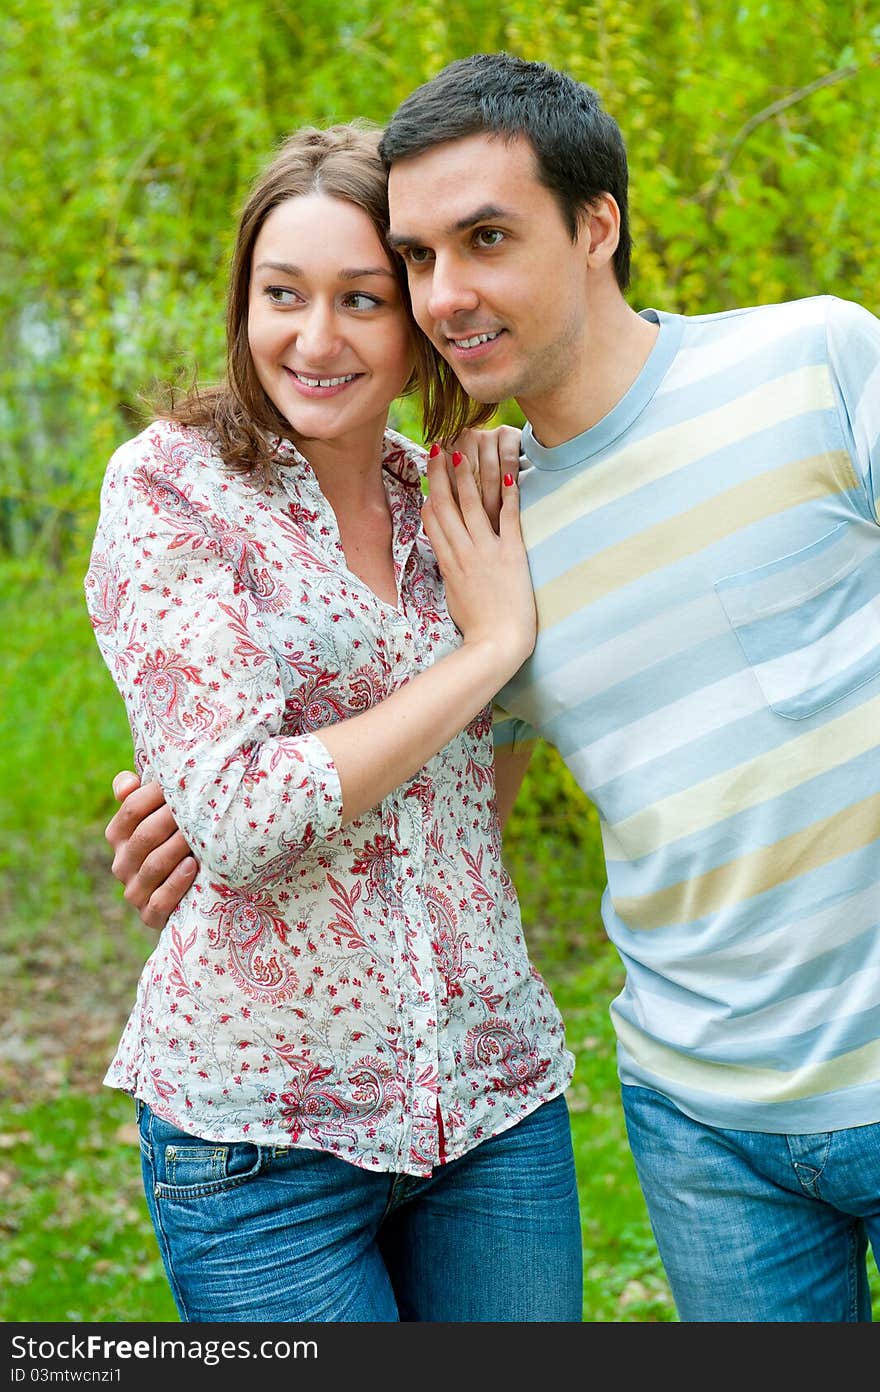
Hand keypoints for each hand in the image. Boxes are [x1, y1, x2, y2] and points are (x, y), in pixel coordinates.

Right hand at [106, 772, 197, 930]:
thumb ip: (139, 794)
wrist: (192, 891)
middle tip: (199, 806)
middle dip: (173, 818)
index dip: (156, 793)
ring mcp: (134, 892)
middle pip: (145, 835)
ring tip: (199, 835)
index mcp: (118, 835)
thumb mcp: (158, 815)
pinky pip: (160, 901)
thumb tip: (128, 783)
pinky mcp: (150, 916)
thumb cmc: (177, 840)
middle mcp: (121, 864)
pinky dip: (176, 883)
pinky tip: (193, 866)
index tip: (183, 782)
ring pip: (154, 866)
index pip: (131, 809)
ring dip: (178, 847)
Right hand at [421, 445, 535, 678]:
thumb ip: (451, 572)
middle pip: (446, 504)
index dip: (430, 491)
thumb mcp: (454, 596)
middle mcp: (463, 551)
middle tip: (438, 446)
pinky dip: (508, 494)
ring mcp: (486, 551)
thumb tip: (449, 558)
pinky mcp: (511, 555)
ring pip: (472, 504)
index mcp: (448, 562)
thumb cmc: (476, 627)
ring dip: (468, 474)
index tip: (430, 469)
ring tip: (464, 447)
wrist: (495, 645)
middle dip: (441, 473)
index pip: (433, 519)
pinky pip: (508, 518)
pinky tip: (507, 472)